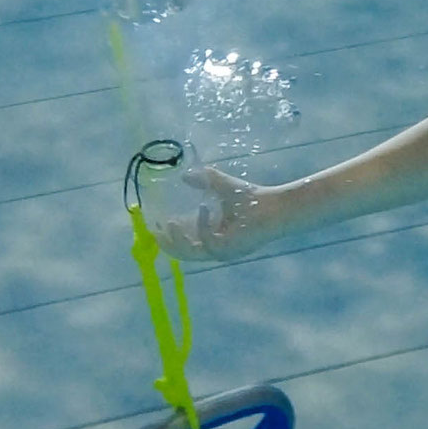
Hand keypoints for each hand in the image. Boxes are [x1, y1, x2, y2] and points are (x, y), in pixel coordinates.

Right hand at [154, 165, 280, 260]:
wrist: (275, 206)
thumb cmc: (251, 199)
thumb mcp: (221, 186)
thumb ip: (204, 180)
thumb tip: (184, 175)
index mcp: (209, 235)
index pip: (182, 241)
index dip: (166, 235)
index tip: (152, 224)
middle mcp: (213, 247)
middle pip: (181, 252)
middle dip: (166, 243)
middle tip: (154, 230)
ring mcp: (221, 250)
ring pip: (191, 253)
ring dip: (178, 239)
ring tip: (170, 222)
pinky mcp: (230, 249)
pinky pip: (209, 242)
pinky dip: (202, 226)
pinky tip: (203, 209)